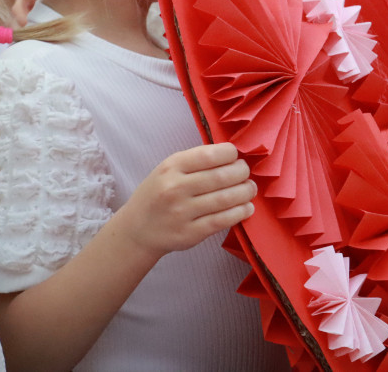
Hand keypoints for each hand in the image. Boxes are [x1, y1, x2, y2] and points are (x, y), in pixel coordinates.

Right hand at [116, 142, 256, 261]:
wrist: (138, 229)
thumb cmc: (157, 194)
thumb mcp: (167, 170)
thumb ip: (194, 161)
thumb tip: (231, 155)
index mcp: (171, 167)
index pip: (209, 155)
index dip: (230, 154)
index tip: (235, 156)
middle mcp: (175, 188)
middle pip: (222, 177)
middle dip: (242, 172)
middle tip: (245, 173)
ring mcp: (183, 212)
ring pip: (226, 199)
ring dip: (245, 192)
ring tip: (250, 188)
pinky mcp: (190, 233)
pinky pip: (223, 221)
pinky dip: (240, 212)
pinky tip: (246, 207)